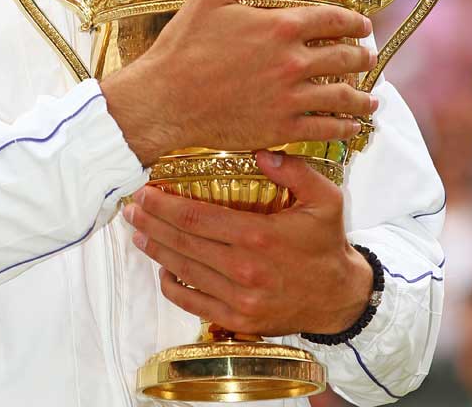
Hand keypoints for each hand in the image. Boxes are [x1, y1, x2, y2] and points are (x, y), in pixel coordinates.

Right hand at [101, 0, 376, 164]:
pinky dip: (343, 128)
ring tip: (370, 101)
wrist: (164, 99)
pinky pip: (324, 128)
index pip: (333, 20)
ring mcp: (289, 98)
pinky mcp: (280, 128)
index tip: (363, 26)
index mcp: (279, 26)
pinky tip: (349, 127)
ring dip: (361, 98)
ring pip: (341, 97)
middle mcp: (292, 62)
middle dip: (362, 57)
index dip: (354, 22)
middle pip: (344, 58)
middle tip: (368, 58)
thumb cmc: (183, 45)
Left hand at [122, 150, 373, 335]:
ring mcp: (239, 299)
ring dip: (154, 250)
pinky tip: (162, 268)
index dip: (163, 205)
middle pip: (182, 243)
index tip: (144, 192)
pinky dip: (171, 285)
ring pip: (182, 271)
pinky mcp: (238, 320)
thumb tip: (260, 152)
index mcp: (258, 236)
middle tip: (130, 208)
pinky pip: (193, 302)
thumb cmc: (327, 243)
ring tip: (137, 232)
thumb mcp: (325, 199)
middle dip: (150, 223)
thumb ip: (294, 171)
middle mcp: (243, 270)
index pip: (195, 218)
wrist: (341, 298)